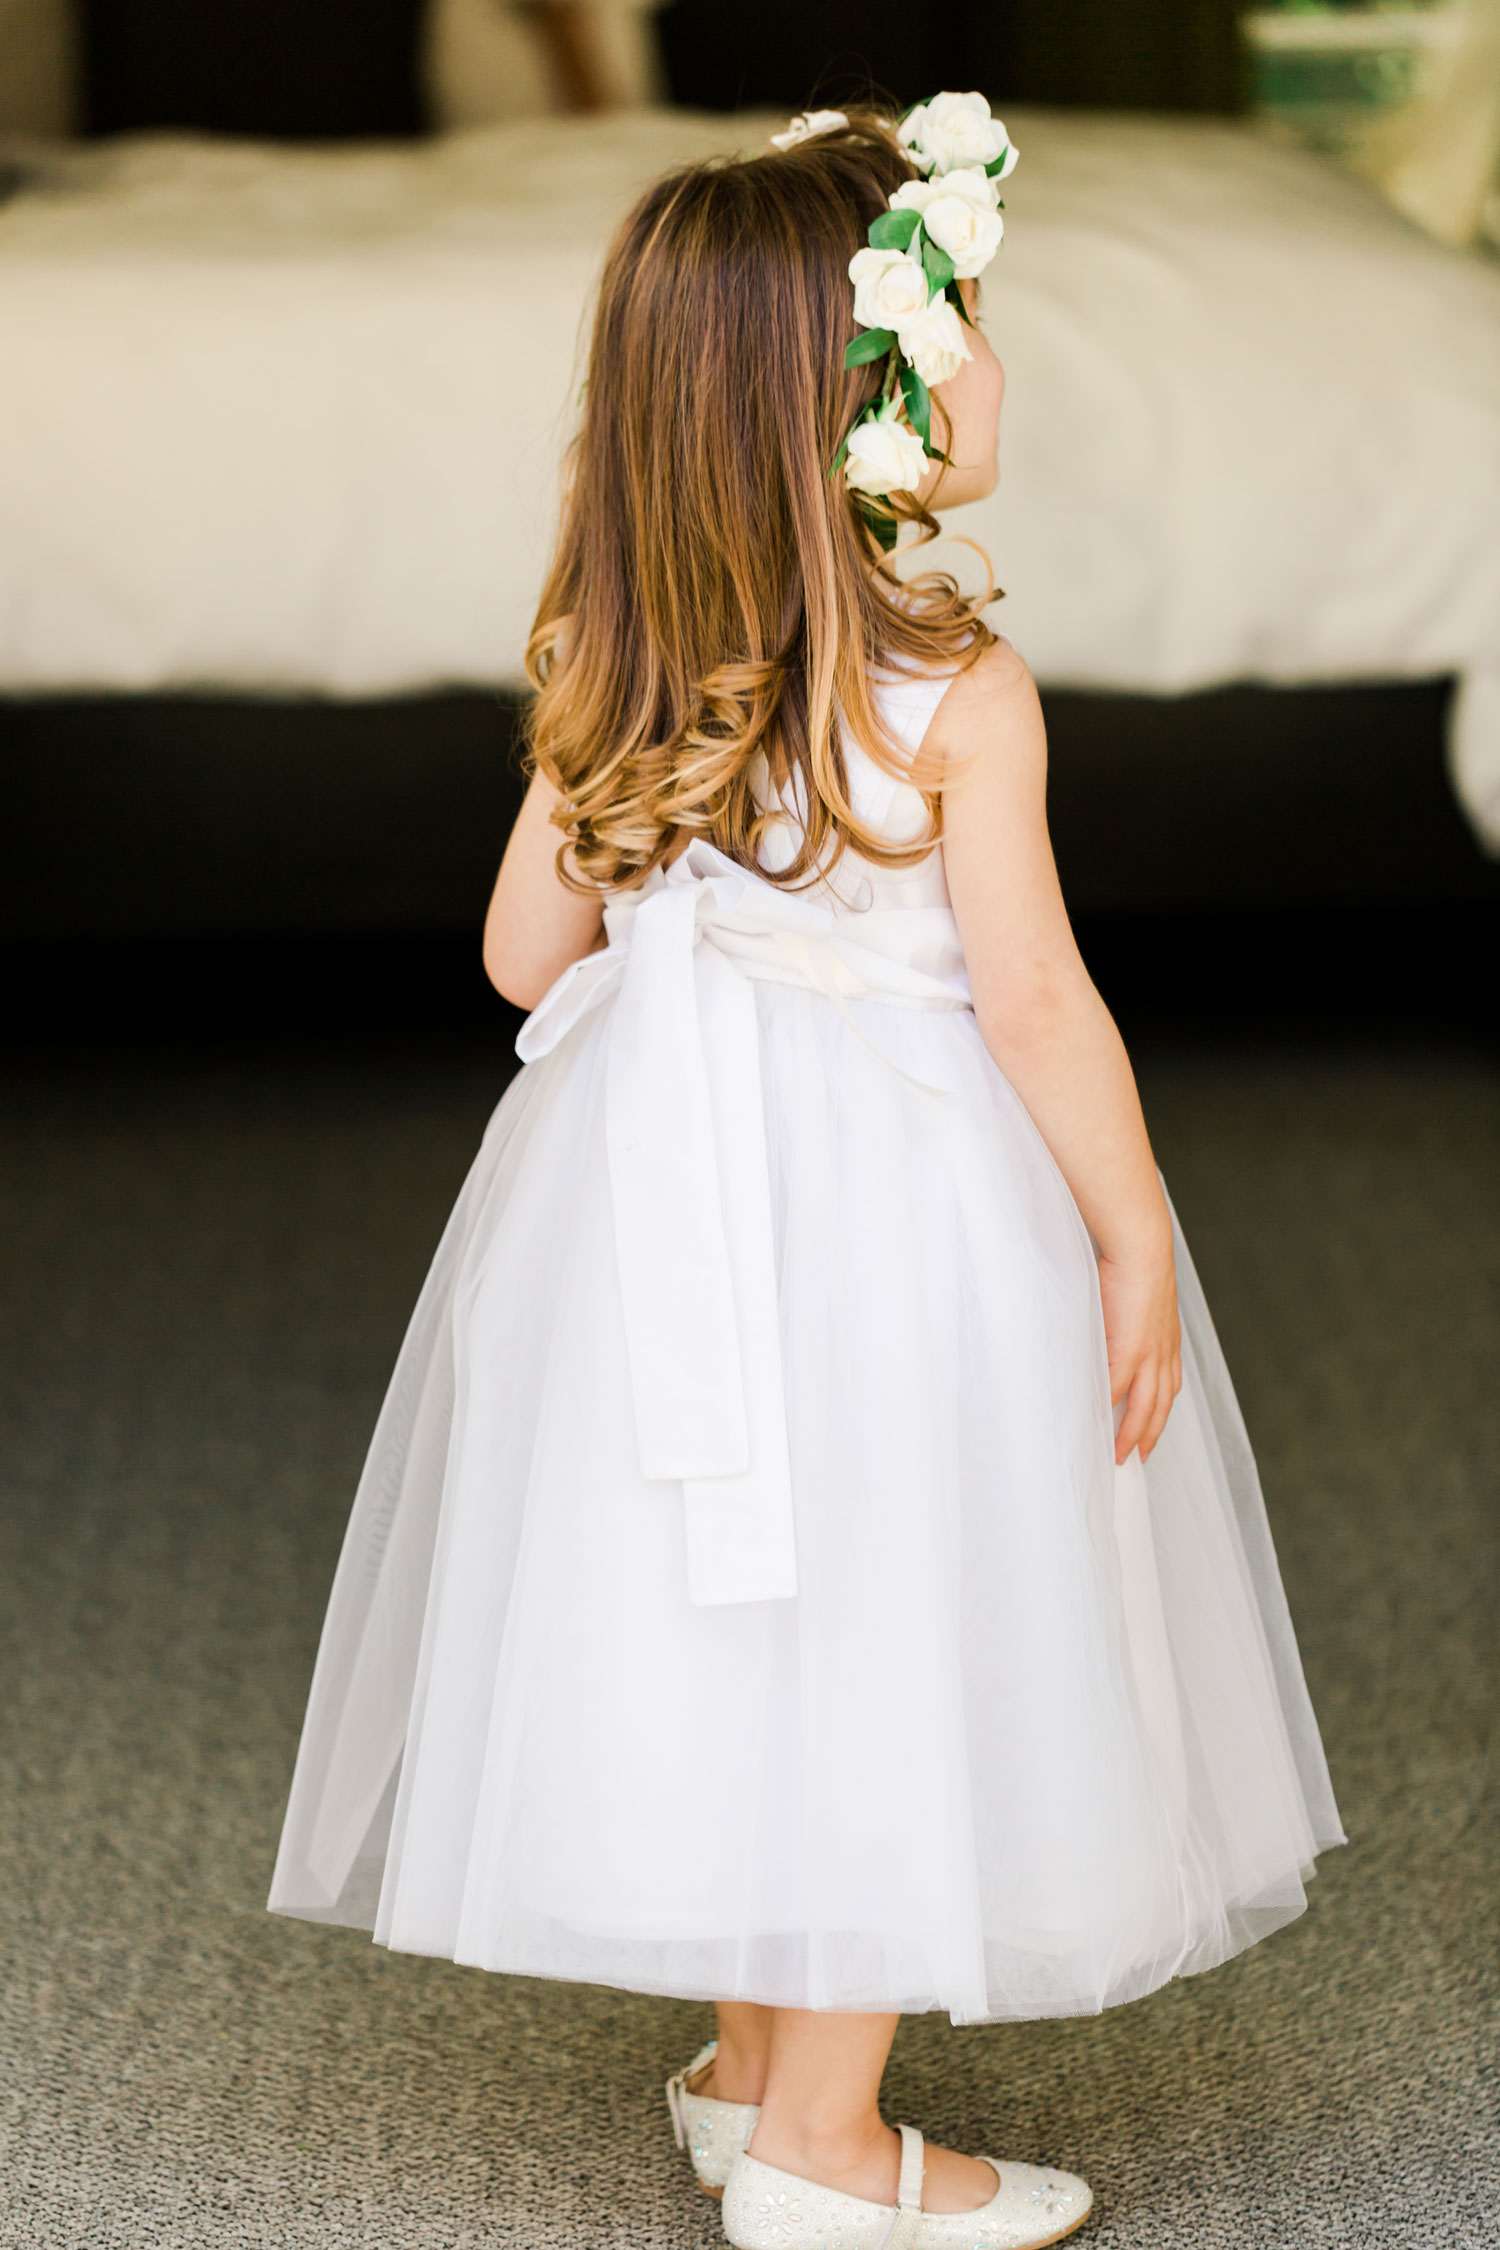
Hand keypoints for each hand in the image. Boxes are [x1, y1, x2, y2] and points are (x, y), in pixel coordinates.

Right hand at [1098, 1241, 1182, 1464]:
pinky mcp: (1129, 1351)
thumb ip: (1126, 1318)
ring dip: (1133, 1433)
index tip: (1150, 1426)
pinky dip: (1109, 1412)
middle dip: (1150, 1433)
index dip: (1159, 1409)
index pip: (1167, 1384)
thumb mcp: (1136, 1296)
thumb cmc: (1133, 1261)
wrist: (1142, 1247)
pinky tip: (1098, 1426)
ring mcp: (1149, 1354)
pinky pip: (1117, 1391)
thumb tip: (1112, 1327)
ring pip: (1144, 1407)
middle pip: (1160, 1405)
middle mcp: (1164, 1352)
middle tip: (1138, 1457)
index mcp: (1167, 1339)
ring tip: (1120, 1454)